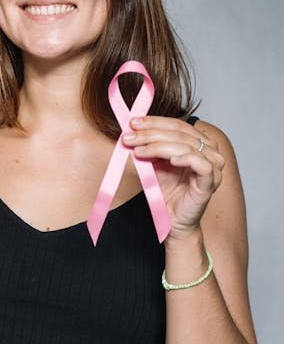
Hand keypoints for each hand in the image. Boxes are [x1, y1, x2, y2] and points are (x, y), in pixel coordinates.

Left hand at [123, 117, 224, 237]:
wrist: (173, 220)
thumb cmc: (168, 192)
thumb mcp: (155, 165)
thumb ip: (150, 148)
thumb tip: (132, 132)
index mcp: (198, 143)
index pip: (177, 125)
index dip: (154, 122)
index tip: (132, 123)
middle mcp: (209, 151)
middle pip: (180, 133)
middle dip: (151, 133)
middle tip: (129, 136)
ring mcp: (213, 166)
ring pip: (187, 146)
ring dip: (159, 146)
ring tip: (138, 151)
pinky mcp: (211, 181)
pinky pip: (201, 164)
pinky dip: (185, 159)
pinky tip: (170, 160)